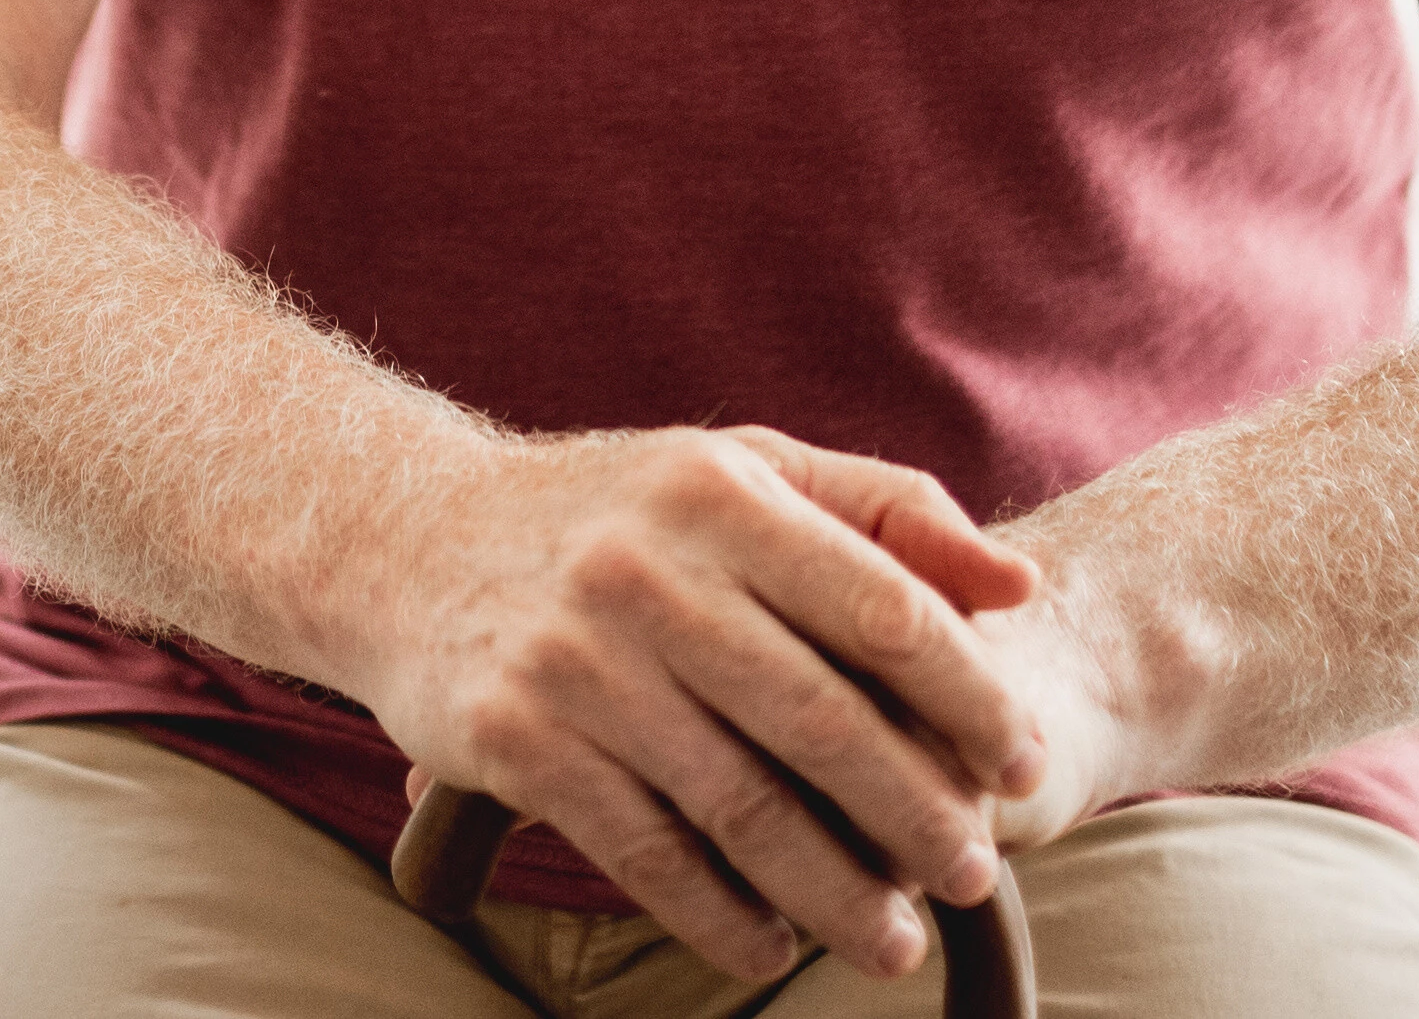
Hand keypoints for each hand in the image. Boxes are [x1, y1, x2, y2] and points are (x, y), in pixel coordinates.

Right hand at [333, 425, 1096, 983]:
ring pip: (738, 805)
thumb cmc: (608, 510)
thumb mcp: (739, 470)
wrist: (399, 536)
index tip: (1019, 763)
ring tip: (893, 940)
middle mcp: (646, 571)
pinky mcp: (515, 740)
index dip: (969, 698)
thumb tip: (1018, 588)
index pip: (882, 608)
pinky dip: (717, 914)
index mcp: (719, 493)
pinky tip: (769, 947)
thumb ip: (883, 513)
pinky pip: (644, 852)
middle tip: (971, 874)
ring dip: (831, 891)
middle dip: (915, 813)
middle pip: (821, 720)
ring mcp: (575, 659)